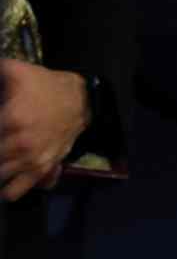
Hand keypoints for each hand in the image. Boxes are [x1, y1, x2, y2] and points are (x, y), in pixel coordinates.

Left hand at [0, 61, 88, 200]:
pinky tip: (6, 176)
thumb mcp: (17, 71)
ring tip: (2, 159)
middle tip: (0, 142)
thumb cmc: (46, 86)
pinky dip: (7, 189)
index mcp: (9, 120)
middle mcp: (18, 145)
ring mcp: (31, 160)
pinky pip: (16, 191)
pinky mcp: (42, 169)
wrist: (82, 100)